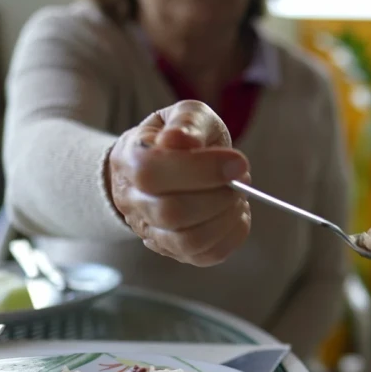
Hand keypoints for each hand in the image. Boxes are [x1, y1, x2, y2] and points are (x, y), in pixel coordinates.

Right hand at [107, 100, 250, 266]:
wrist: (167, 163)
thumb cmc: (180, 137)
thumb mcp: (185, 115)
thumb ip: (186, 123)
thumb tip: (180, 140)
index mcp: (129, 159)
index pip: (152, 171)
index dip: (200, 169)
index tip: (239, 161)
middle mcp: (133, 200)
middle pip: (171, 212)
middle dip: (219, 196)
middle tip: (242, 178)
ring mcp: (151, 230)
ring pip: (188, 240)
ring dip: (226, 219)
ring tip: (238, 196)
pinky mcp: (175, 250)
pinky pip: (205, 256)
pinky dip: (232, 236)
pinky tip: (236, 213)